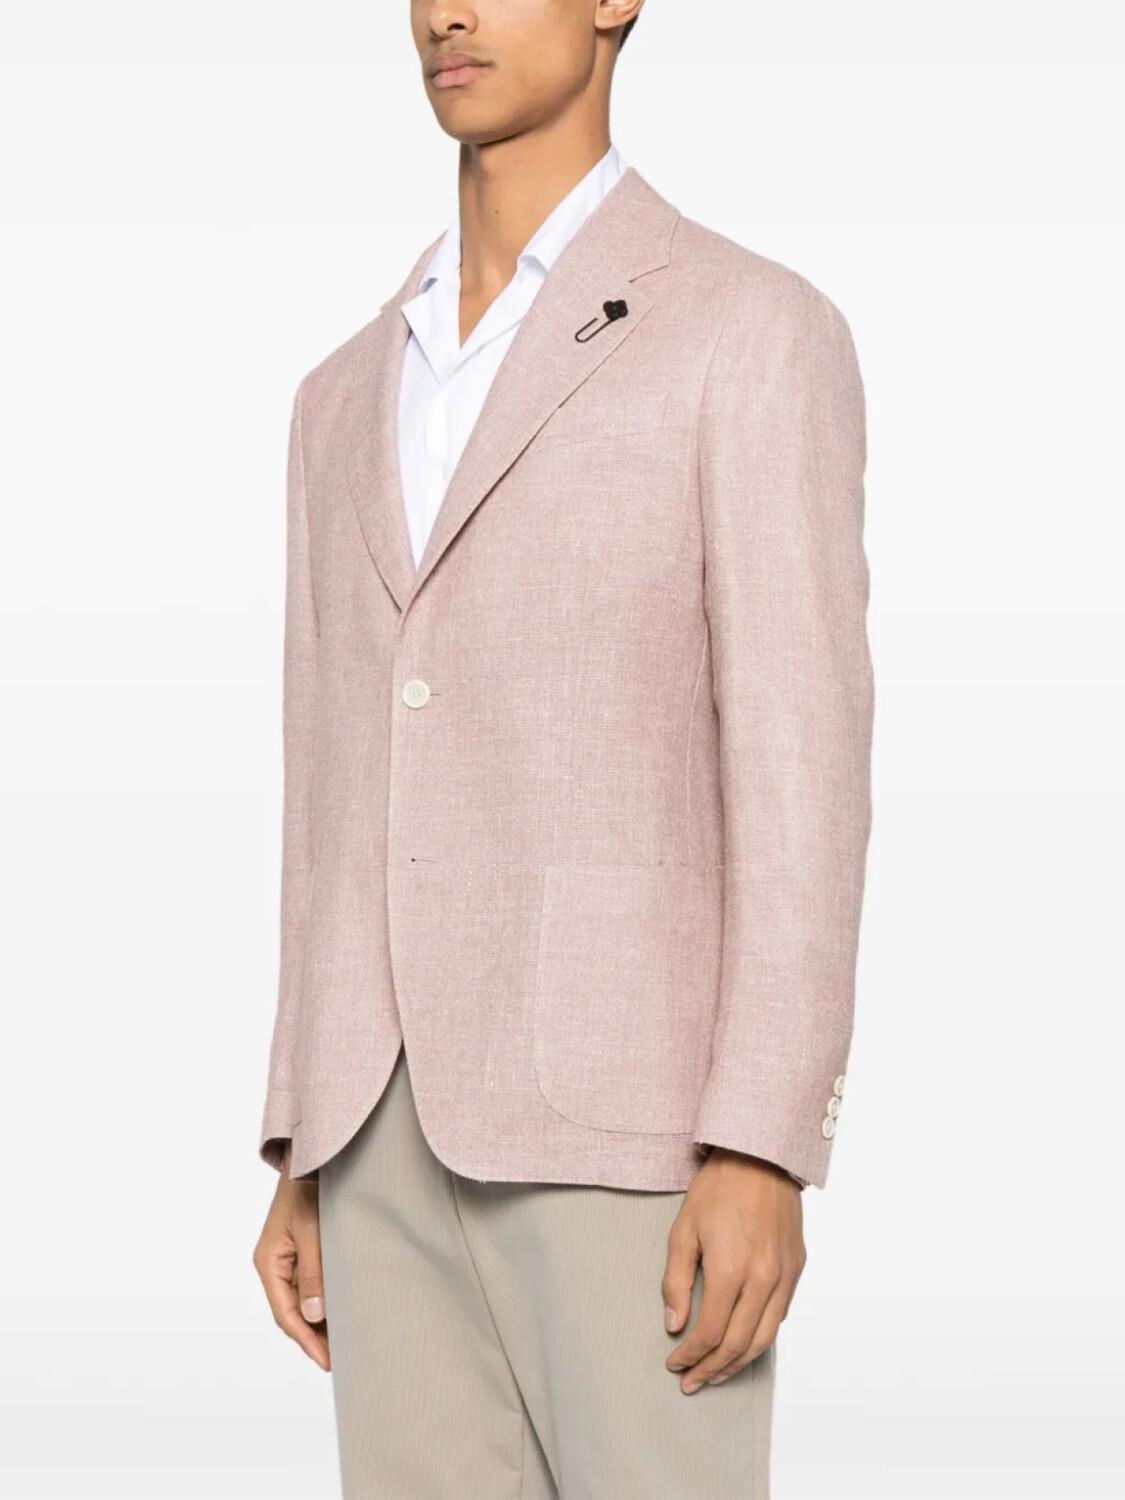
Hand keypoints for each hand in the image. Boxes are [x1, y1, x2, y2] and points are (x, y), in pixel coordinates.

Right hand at [253, 1143, 330, 1370]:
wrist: (312, 1158)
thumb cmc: (308, 1189)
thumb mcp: (311, 1230)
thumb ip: (313, 1272)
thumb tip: (314, 1315)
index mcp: (269, 1262)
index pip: (285, 1313)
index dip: (306, 1339)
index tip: (327, 1361)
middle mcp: (275, 1265)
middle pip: (292, 1312)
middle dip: (314, 1336)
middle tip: (340, 1360)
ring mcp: (288, 1259)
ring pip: (302, 1301)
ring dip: (320, 1321)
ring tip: (345, 1343)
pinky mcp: (303, 1251)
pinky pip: (311, 1285)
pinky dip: (325, 1301)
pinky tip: (343, 1312)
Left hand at [662, 1149, 804, 1392]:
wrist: (760, 1157)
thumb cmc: (717, 1189)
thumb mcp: (683, 1230)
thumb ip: (676, 1282)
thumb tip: (674, 1325)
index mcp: (731, 1270)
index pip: (710, 1333)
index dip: (690, 1356)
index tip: (674, 1363)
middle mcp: (763, 1279)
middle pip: (739, 1345)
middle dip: (712, 1369)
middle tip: (692, 1381)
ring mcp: (784, 1276)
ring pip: (765, 1339)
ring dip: (738, 1363)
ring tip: (717, 1373)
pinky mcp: (797, 1268)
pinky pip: (780, 1316)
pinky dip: (760, 1337)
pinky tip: (743, 1341)